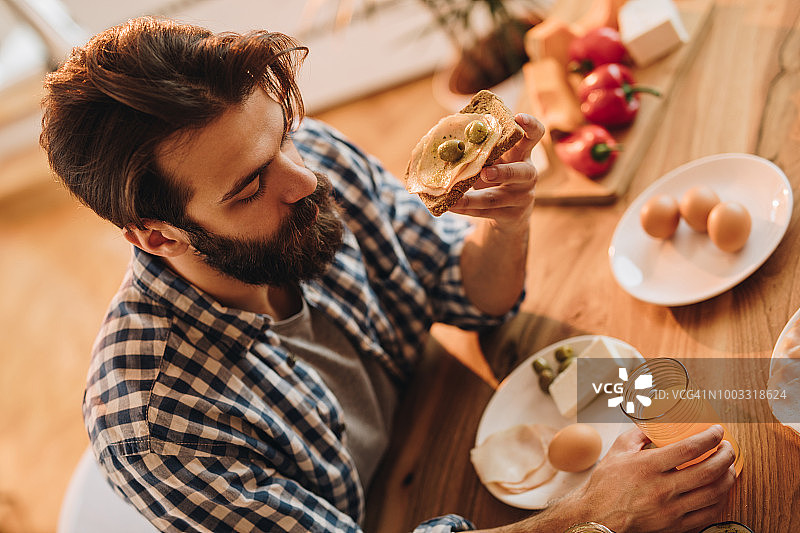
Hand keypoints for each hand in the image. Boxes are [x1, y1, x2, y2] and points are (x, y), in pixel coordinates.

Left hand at [449, 113, 544, 228]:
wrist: (508, 213)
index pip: (535, 135)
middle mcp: (527, 175)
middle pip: (523, 172)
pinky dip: (466, 209)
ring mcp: (521, 197)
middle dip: (504, 172)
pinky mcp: (512, 216)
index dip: (531, 126)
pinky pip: (485, 212)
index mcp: (522, 153)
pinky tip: (451, 206)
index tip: (518, 118)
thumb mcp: (492, 160)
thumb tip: (445, 134)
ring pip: (496, 198)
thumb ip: (479, 149)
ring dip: (473, 198)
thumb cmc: (496, 175)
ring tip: (453, 198)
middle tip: (485, 172)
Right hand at [569, 425, 736, 532]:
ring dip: (728, 478)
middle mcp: (662, 489)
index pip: (689, 449)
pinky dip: (720, 500)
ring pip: (713, 493)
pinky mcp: (675, 526)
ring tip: (729, 467)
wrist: (598, 517)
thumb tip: (654, 424)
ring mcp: (671, 510)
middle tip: (728, 447)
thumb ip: (638, 435)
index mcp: (648, 467)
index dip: (709, 438)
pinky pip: (708, 514)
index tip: (717, 431)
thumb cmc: (606, 485)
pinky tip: (720, 491)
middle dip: (725, 456)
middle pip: (708, 471)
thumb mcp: (617, 451)